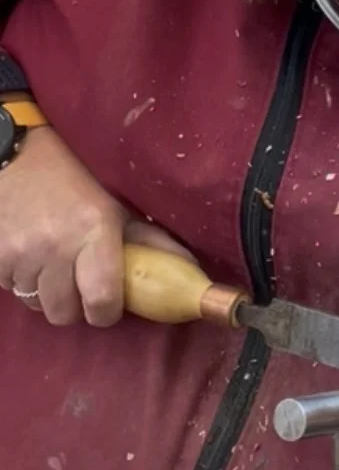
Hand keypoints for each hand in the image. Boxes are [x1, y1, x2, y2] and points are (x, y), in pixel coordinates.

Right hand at [0, 127, 193, 327]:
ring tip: (52, 263)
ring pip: (36, 304)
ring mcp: (21, 254)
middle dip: (74, 305)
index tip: (107, 304)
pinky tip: (29, 254)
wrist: (14, 155)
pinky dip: (20, 280)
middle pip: (65, 314)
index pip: (102, 301)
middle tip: (77, 282)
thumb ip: (148, 241)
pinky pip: (11, 290)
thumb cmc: (72, 179)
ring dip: (46, 293)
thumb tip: (189, 269)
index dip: (105, 312)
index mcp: (94, 231)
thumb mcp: (114, 205)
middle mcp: (56, 246)